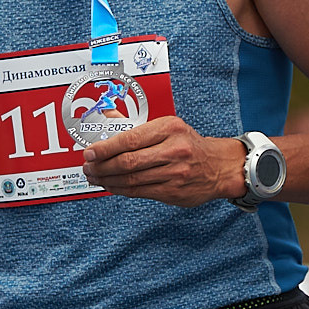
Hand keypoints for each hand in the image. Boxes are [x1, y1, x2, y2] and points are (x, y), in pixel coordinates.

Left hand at [78, 116, 243, 206]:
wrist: (220, 166)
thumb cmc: (189, 144)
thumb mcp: (168, 127)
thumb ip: (136, 125)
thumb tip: (106, 117)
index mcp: (170, 128)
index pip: (130, 138)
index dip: (105, 148)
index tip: (89, 153)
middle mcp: (174, 150)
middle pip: (128, 161)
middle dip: (102, 166)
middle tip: (88, 167)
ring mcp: (175, 173)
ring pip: (131, 179)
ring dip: (107, 180)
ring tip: (94, 177)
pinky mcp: (174, 192)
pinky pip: (139, 192)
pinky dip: (120, 189)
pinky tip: (111, 185)